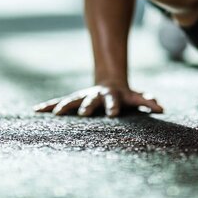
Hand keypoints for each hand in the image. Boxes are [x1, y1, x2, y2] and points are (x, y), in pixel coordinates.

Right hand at [33, 83, 163, 117]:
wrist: (109, 83)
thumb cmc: (125, 95)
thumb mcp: (137, 97)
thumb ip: (147, 101)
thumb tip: (162, 108)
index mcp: (112, 96)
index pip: (114, 101)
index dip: (113, 107)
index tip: (113, 115)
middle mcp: (95, 95)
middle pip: (90, 100)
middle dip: (86, 106)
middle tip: (83, 114)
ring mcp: (83, 97)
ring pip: (72, 100)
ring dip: (64, 106)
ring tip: (55, 114)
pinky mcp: (73, 100)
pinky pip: (59, 103)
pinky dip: (48, 106)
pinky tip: (35, 111)